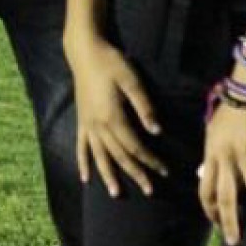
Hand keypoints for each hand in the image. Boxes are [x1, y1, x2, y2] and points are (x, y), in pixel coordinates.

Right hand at [69, 36, 165, 196]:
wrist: (84, 52)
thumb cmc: (111, 63)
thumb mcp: (131, 80)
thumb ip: (143, 106)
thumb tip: (156, 131)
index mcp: (112, 117)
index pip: (134, 146)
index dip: (149, 159)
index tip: (164, 170)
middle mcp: (98, 125)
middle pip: (118, 155)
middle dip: (134, 173)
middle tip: (149, 190)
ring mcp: (87, 124)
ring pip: (99, 155)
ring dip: (108, 175)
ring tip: (116, 193)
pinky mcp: (81, 120)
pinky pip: (81, 146)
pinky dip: (83, 162)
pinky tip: (85, 177)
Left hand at [199, 79, 245, 245]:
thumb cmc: (229, 114)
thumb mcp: (214, 135)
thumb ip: (214, 157)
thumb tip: (212, 178)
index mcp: (210, 154)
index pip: (204, 189)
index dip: (209, 209)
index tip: (215, 223)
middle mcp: (223, 156)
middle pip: (225, 197)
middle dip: (229, 222)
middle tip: (232, 240)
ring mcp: (242, 152)